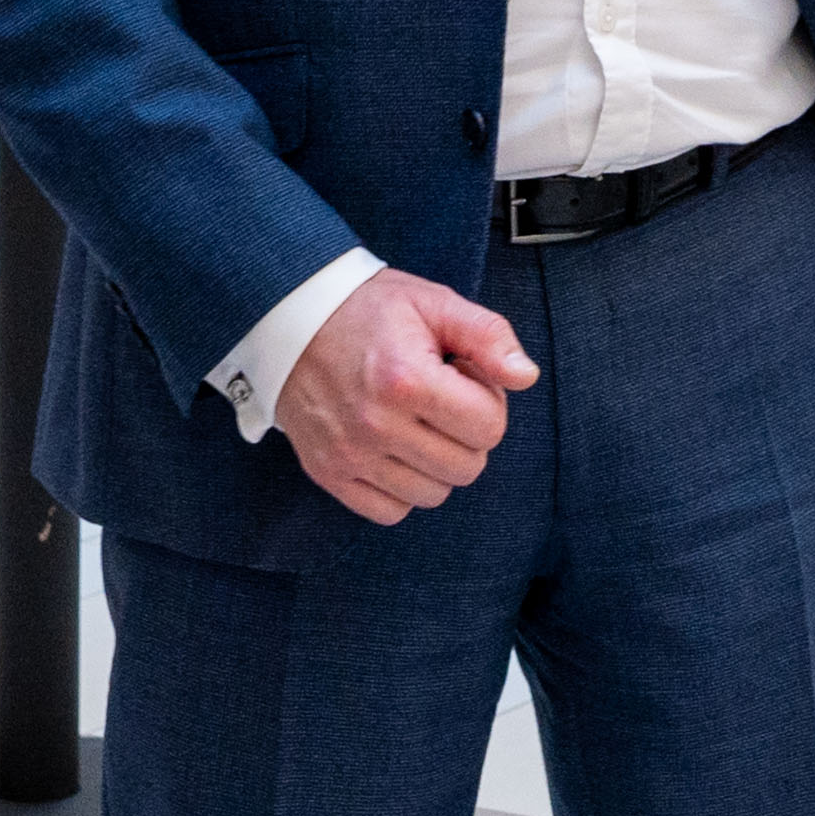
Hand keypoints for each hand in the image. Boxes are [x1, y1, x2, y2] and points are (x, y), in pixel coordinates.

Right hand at [278, 269, 536, 523]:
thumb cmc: (369, 310)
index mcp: (407, 379)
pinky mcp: (328, 473)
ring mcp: (348, 454)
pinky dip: (402, 488)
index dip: (487, 400)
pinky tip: (394, 449)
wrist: (289, 319)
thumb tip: (525, 376)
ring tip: (414, 421)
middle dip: (466, 434)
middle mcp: (376, 425)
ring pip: (433, 494)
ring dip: (436, 463)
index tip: (460, 376)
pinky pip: (390, 511)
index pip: (490, 427)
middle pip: (467, 467)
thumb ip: (488, 336)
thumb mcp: (434, 304)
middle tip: (439, 400)